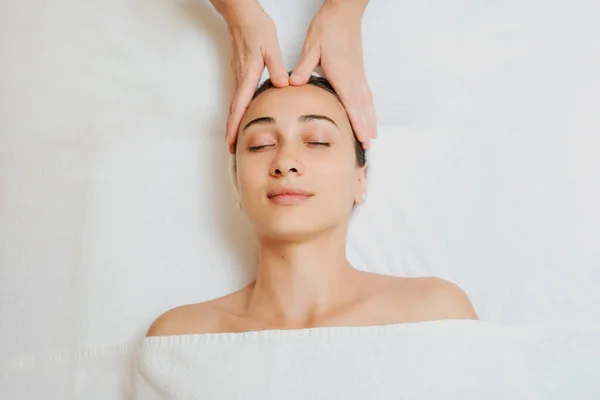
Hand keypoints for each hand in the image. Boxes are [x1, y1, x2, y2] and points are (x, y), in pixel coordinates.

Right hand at [213, 0, 287, 150]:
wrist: (241, 15)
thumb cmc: (256, 28)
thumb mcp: (270, 46)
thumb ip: (276, 66)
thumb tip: (282, 84)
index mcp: (247, 74)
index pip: (239, 105)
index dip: (235, 124)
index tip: (231, 140)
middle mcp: (240, 77)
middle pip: (233, 109)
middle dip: (230, 129)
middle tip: (230, 146)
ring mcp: (238, 75)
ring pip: (234, 103)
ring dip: (233, 120)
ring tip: (234, 136)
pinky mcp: (240, 71)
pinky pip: (237, 95)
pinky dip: (237, 109)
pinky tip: (242, 114)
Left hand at [290, 0, 375, 148]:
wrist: (343, 14)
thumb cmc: (328, 30)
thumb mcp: (311, 48)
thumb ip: (303, 68)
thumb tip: (293, 83)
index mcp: (342, 77)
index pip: (351, 107)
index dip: (357, 125)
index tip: (362, 140)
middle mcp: (354, 79)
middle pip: (363, 110)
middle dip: (366, 129)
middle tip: (368, 148)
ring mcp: (358, 76)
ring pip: (367, 104)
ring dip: (370, 121)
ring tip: (372, 136)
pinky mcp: (358, 71)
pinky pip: (366, 95)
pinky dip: (369, 108)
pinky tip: (369, 113)